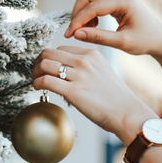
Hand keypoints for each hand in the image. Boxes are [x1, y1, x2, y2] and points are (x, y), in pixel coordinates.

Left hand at [32, 46, 156, 144]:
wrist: (127, 113)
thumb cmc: (115, 98)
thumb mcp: (102, 72)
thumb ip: (85, 67)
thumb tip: (64, 72)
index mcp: (91, 54)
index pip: (60, 49)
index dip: (49, 58)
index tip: (46, 69)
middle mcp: (84, 61)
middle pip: (49, 53)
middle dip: (38, 63)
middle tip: (36, 74)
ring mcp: (79, 75)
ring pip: (44, 65)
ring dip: (35, 73)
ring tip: (35, 82)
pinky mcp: (74, 92)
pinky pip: (46, 81)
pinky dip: (37, 83)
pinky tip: (38, 89)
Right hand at [64, 0, 161, 57]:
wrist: (159, 39)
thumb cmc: (145, 41)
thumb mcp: (122, 43)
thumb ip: (98, 37)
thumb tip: (76, 34)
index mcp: (125, 1)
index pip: (92, 7)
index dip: (78, 21)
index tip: (69, 35)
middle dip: (77, 13)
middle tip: (74, 32)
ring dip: (82, 12)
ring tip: (86, 30)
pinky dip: (88, 12)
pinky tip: (93, 26)